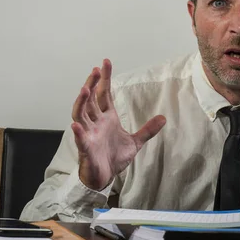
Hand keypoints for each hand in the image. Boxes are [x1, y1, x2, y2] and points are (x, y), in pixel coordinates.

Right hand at [71, 59, 165, 190]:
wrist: (105, 177)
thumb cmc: (114, 157)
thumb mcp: (135, 142)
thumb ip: (147, 130)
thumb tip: (163, 118)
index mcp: (106, 118)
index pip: (104, 94)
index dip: (104, 78)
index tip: (105, 62)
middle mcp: (95, 123)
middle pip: (91, 99)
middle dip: (92, 84)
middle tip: (95, 70)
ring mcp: (88, 134)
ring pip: (80, 114)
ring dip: (82, 102)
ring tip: (85, 89)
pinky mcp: (86, 148)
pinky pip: (80, 139)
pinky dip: (77, 132)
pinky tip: (75, 125)